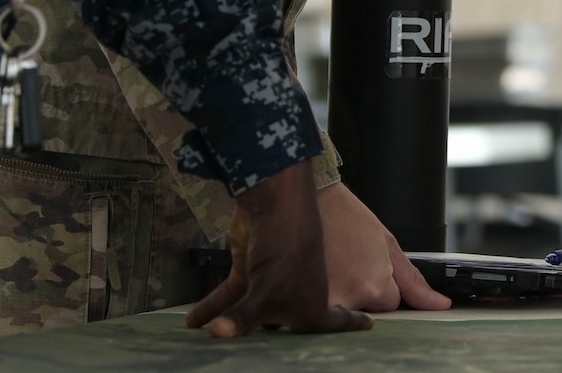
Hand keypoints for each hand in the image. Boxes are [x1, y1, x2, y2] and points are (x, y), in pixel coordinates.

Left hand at [185, 162, 372, 336]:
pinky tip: (194, 321)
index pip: (334, 324)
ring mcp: (273, 284)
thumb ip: (242, 318)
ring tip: (212, 344)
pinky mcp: (251, 272)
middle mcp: (296, 298)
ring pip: (251, 313)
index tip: (368, 326)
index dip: (348, 327)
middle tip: (258, 358)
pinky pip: (230, 297)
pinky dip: (211, 308)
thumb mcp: (266, 292)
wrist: (276, 204)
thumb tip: (215, 332)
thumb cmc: (288, 252)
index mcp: (313, 307)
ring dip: (232, 324)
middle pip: (286, 328)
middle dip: (271, 344)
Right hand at [318, 181, 450, 311]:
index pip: (391, 303)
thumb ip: (413, 281)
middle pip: (367, 311)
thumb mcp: (387, 245)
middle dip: (362, 290)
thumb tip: (441, 305)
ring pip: (344, 313)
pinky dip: (321, 296)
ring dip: (341, 294)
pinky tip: (320, 272)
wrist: (309, 200)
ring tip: (332, 265)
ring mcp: (322, 303)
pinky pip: (320, 312)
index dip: (382, 283)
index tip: (368, 262)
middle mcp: (349, 299)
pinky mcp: (300, 303)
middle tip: (348, 261)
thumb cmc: (347, 217)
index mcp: (374, 286)